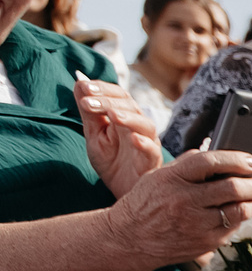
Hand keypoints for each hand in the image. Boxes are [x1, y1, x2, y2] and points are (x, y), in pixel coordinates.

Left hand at [74, 73, 165, 198]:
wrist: (120, 191)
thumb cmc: (110, 162)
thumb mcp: (93, 134)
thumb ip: (88, 110)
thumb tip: (79, 79)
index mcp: (125, 117)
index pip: (119, 95)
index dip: (103, 89)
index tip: (84, 87)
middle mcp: (139, 127)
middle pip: (131, 106)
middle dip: (108, 101)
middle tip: (88, 102)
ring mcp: (148, 144)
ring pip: (146, 125)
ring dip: (129, 118)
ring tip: (112, 115)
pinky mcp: (152, 163)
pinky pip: (153, 151)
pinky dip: (144, 144)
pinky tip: (134, 139)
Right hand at [104, 145, 251, 267]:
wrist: (129, 239)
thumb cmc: (145, 204)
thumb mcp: (158, 176)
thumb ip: (185, 164)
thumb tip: (215, 153)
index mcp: (172, 178)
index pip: (210, 161)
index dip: (236, 159)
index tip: (251, 160)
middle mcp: (185, 200)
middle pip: (232, 188)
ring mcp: (196, 223)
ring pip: (239, 210)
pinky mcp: (205, 242)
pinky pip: (233, 228)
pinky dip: (242, 218)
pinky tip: (243, 212)